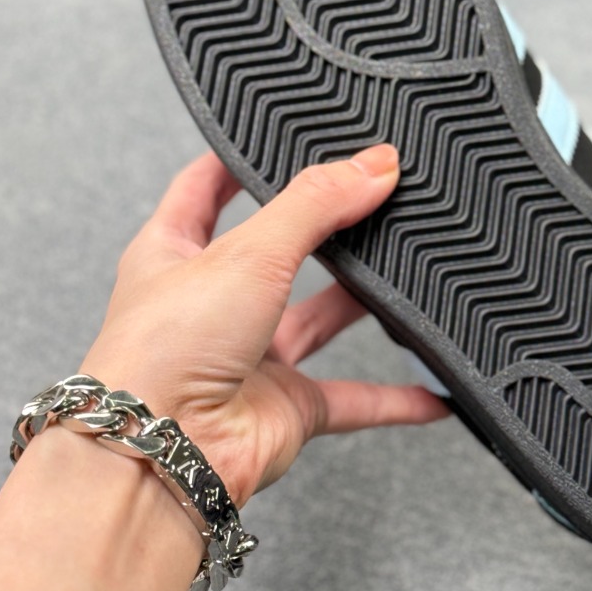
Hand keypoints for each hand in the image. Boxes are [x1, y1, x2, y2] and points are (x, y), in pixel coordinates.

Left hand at [87, 144, 447, 505]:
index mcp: (172, 253)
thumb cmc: (162, 352)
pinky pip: (353, 398)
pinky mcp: (284, 409)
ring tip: (407, 267)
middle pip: (275, 251)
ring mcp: (247, 358)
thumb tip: (374, 165)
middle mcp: (208, 304)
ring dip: (362, 301)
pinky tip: (431, 389)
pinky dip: (394, 397)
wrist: (160, 454)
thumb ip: (317, 203)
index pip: (203, 189)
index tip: (276, 136)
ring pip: (318, 319)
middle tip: (369, 196)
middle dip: (320, 229)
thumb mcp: (247, 250)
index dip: (236, 161)